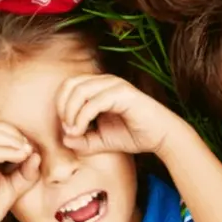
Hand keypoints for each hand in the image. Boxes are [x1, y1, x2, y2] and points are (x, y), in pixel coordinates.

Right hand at [0, 122, 40, 221]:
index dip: (13, 132)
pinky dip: (7, 151)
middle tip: (29, 146)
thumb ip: (25, 172)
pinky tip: (20, 157)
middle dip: (12, 132)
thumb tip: (37, 154)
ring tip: (26, 151)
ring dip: (11, 140)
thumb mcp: (13, 187)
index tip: (30, 146)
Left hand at [56, 74, 175, 155]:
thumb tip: (64, 139)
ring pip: (80, 90)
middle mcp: (106, 81)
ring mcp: (115, 85)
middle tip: (67, 129)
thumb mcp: (101, 141)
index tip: (65, 128)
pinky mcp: (123, 94)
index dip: (60, 105)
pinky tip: (81, 130)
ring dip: (71, 112)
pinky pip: (94, 101)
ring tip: (73, 131)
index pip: (69, 86)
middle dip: (62, 107)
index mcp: (99, 86)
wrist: (161, 137)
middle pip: (71, 84)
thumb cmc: (133, 135)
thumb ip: (82, 140)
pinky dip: (82, 116)